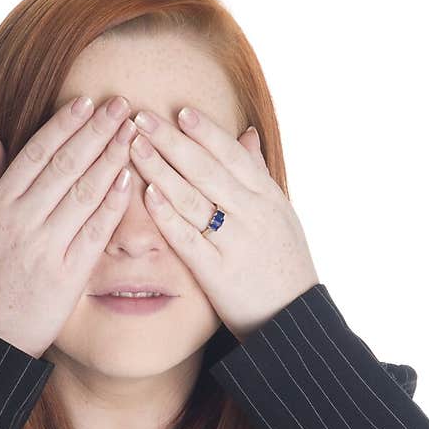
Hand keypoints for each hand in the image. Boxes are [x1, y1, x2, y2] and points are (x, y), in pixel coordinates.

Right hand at [0, 94, 135, 357]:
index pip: (36, 154)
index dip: (64, 125)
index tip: (88, 102)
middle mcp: (21, 222)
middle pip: (65, 165)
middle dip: (96, 131)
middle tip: (122, 105)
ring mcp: (45, 247)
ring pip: (84, 192)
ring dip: (111, 158)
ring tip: (132, 133)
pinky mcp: (68, 274)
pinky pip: (96, 231)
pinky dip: (113, 203)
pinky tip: (130, 179)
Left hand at [128, 106, 319, 340]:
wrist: (293, 318)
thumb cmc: (284, 264)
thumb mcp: (281, 213)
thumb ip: (259, 174)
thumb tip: (247, 134)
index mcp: (267, 197)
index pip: (232, 154)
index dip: (205, 131)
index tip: (179, 110)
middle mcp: (252, 214)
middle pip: (206, 168)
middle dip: (172, 140)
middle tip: (141, 117)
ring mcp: (235, 242)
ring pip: (193, 197)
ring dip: (161, 169)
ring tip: (135, 146)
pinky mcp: (218, 272)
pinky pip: (188, 238)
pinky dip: (168, 214)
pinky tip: (147, 194)